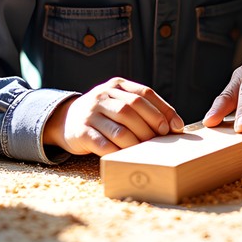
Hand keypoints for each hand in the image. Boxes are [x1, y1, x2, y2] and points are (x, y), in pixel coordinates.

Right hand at [43, 77, 183, 155]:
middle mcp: (103, 96)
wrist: (65, 119)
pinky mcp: (81, 132)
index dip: (163, 110)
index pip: (144, 93)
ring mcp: (90, 113)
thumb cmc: (104, 114)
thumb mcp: (120, 102)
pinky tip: (127, 157)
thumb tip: (175, 126)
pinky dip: (119, 152)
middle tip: (162, 140)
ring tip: (147, 150)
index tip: (176, 127)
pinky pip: (103, 144)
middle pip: (132, 109)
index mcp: (117, 85)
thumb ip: (143, 109)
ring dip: (137, 141)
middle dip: (151, 126)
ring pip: (120, 128)